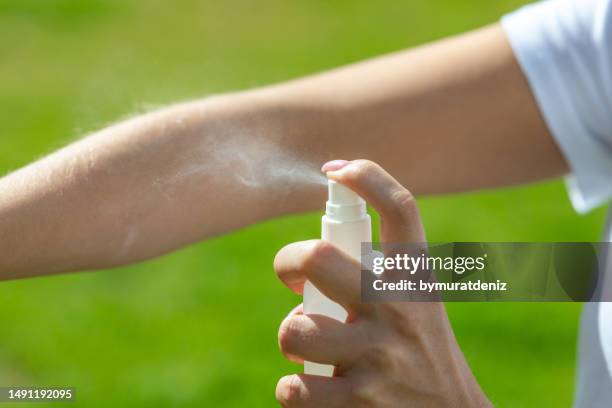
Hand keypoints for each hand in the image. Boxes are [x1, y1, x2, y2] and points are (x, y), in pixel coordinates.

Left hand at [273, 160, 490, 406]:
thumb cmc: (423, 352)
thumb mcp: (418, 303)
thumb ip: (381, 274)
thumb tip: (314, 253)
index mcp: (416, 279)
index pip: (401, 209)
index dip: (367, 176)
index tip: (336, 170)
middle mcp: (399, 310)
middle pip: (318, 258)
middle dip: (289, 261)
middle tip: (293, 276)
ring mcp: (378, 356)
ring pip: (294, 331)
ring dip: (291, 337)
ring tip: (308, 346)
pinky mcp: (359, 401)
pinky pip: (293, 387)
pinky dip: (292, 389)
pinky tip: (312, 388)